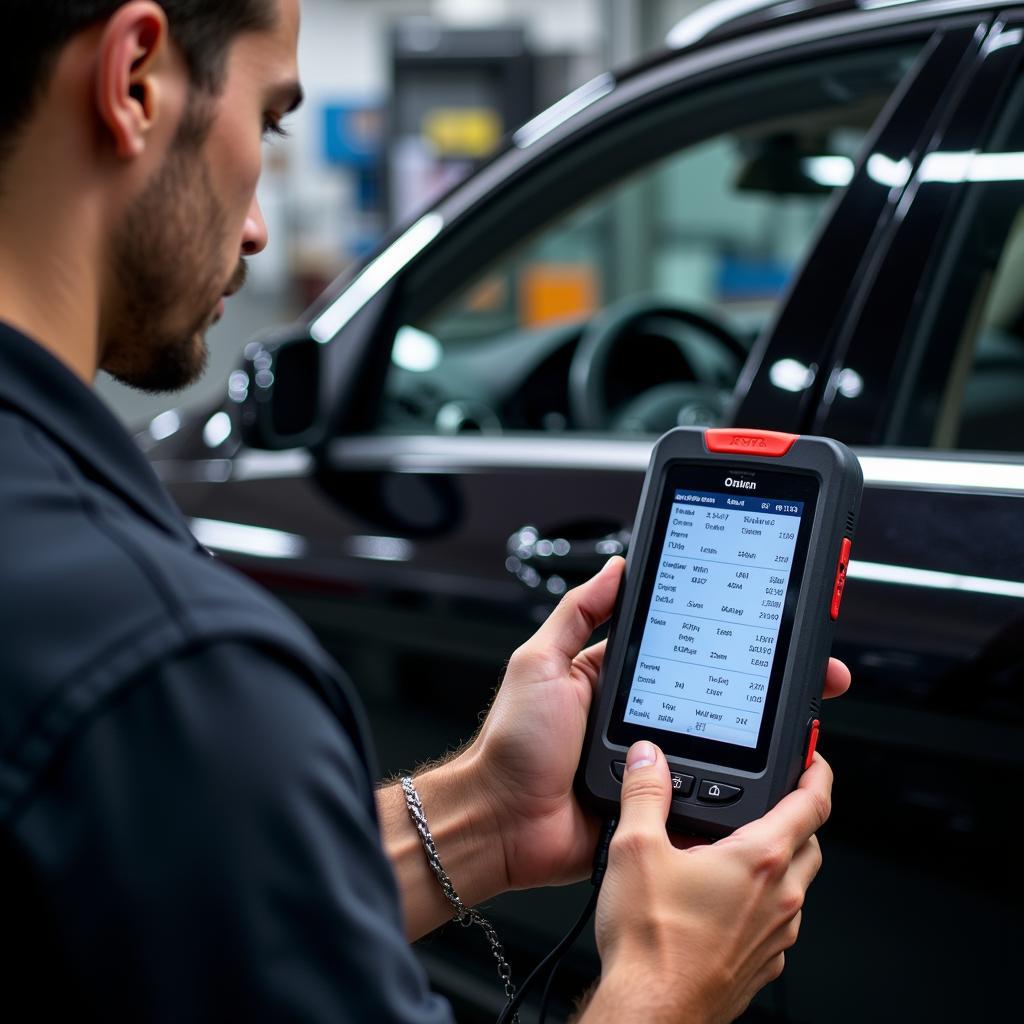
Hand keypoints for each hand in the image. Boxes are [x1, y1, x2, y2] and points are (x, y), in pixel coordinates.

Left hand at [467, 557, 850, 894]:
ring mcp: (652, 764)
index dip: (725, 636)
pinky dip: (737, 788)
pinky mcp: (658, 805)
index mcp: (616, 678)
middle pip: (716, 694)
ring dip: (761, 736)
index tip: (766, 625)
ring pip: (721, 745)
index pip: (683, 647)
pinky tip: (772, 775)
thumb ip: (577, 614)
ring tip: (803, 719)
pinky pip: (706, 794)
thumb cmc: (512, 744)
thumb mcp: (540, 663)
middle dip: (765, 684)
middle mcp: (640, 718)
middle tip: (810, 675)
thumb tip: (616, 568)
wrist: (501, 823)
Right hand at [585, 742, 832, 1023]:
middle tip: (772, 800)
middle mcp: (779, 899)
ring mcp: (775, 936)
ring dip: (780, 861)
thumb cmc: (651, 941)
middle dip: (797, 816)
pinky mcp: (763, 966)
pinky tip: (724, 901)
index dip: (819, 774)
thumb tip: (648, 757)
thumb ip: (645, 792)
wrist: (651, 1012)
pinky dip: (764, 902)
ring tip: (737, 850)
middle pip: (810, 843)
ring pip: (798, 885)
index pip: (813, 805)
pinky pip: (779, 922)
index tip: (817, 759)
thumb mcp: (635, 848)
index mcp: (759, 860)